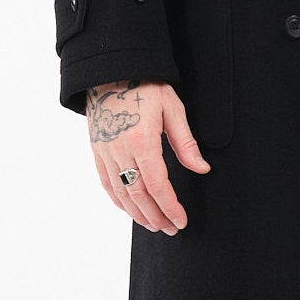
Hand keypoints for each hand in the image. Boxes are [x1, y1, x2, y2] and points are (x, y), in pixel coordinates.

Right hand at [85, 79, 209, 232]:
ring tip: (154, 225)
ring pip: (121, 194)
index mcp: (141, 141)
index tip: (181, 221)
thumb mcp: (172, 108)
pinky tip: (131, 210)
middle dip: (156, 216)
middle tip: (171, 229)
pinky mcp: (97, 151)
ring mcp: (105, 152)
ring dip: (138, 214)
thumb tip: (202, 169)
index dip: (170, 207)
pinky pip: (107, 183)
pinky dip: (119, 201)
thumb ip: (185, 142)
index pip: (158, 185)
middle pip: (139, 195)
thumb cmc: (145, 85)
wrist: (111, 70)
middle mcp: (120, 151)